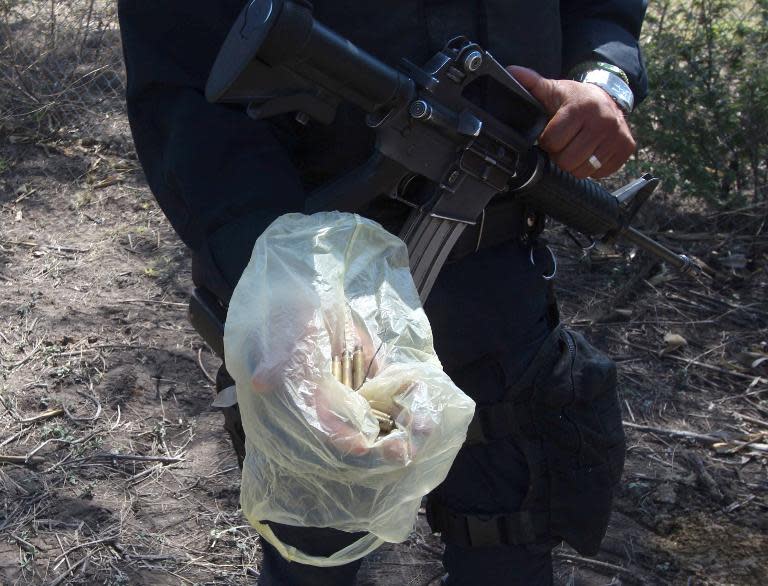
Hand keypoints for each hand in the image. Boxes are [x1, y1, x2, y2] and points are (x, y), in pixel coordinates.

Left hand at [507, 65, 635, 179]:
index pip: (552, 141)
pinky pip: (600, 173)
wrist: (609, 98)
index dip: (547, 141)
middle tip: (564, 143)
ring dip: (575, 164)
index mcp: (580, 108)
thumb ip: (532, 84)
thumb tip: (511, 72)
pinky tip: (590, 151)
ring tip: (575, 147)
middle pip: (567, 160)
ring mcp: (617, 136)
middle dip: (560, 154)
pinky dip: (592, 167)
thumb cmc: (575, 99)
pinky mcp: (626, 148)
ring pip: (583, 170)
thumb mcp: (554, 89)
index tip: (551, 134)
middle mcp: (602, 121)